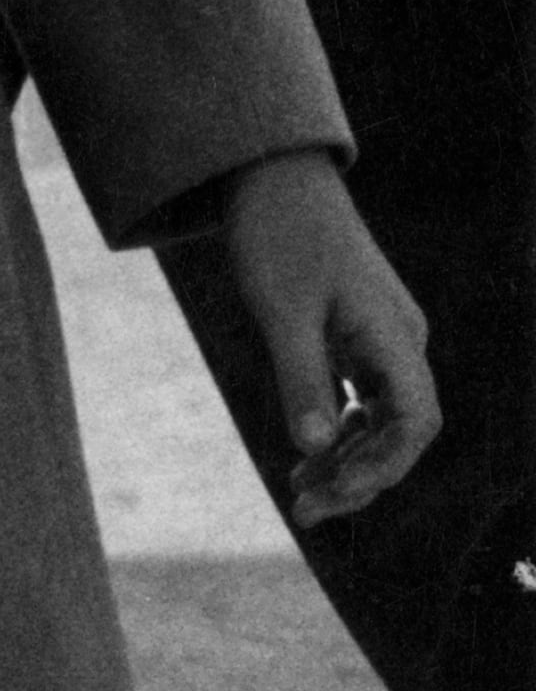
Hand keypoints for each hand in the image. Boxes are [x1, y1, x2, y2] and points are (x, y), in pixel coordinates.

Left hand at [211, 147, 436, 523]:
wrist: (274, 178)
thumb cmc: (280, 236)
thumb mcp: (282, 310)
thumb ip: (301, 375)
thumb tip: (313, 446)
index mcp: (393, 334)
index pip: (416, 420)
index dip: (384, 466)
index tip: (336, 491)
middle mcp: (401, 341)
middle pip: (403, 431)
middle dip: (360, 477)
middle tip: (305, 512)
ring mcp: (383, 341)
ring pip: (383, 422)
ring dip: (348, 462)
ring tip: (300, 499)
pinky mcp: (360, 338)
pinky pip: (365, 401)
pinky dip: (339, 434)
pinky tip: (308, 459)